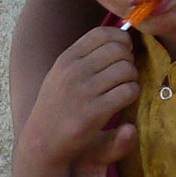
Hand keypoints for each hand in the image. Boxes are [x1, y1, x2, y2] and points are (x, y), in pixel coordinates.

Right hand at [20, 28, 139, 171]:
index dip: (121, 38)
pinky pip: (128, 91)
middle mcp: (73, 72)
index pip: (102, 34)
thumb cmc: (58, 106)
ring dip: (132, 78)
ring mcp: (83, 92)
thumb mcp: (62, 74)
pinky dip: (132, 94)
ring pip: (127, 70)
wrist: (42, 143)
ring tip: (123, 88)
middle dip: (129, 60)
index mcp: (66, 60)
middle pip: (119, 50)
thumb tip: (123, 35)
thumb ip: (86, 56)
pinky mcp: (94, 112)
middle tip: (125, 74)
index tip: (126, 50)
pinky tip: (123, 100)